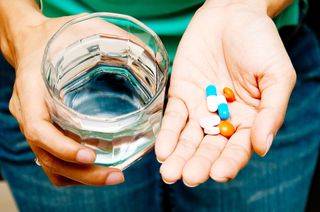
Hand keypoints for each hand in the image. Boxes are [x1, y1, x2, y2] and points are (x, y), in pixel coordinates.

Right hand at [5, 14, 128, 185]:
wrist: (32, 41)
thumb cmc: (56, 36)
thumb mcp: (82, 29)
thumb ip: (114, 40)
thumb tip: (153, 58)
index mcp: (32, 89)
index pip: (39, 128)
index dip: (63, 148)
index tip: (92, 155)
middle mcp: (27, 111)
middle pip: (47, 156)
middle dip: (82, 173)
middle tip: (116, 176)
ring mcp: (32, 122)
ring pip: (49, 164)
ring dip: (80, 177)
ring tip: (113, 176)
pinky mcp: (42, 128)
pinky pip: (50, 160)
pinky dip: (72, 172)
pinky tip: (96, 169)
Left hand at [155, 1, 295, 185]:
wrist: (231, 15)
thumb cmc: (260, 43)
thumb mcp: (276, 75)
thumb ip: (271, 111)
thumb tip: (262, 147)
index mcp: (250, 119)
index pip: (238, 148)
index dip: (229, 162)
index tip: (218, 174)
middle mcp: (223, 119)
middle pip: (210, 148)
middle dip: (198, 163)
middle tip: (187, 177)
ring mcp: (201, 108)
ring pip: (189, 138)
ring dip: (179, 156)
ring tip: (169, 172)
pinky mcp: (181, 95)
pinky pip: (174, 118)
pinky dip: (167, 134)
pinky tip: (161, 150)